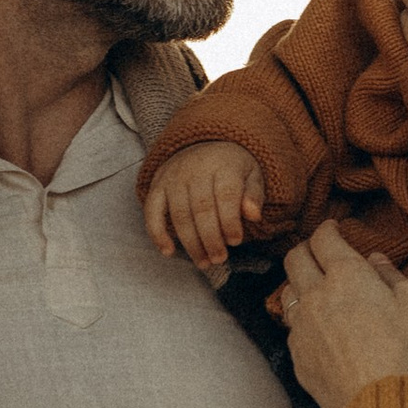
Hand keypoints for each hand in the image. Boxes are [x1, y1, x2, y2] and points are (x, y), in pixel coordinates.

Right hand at [143, 140, 264, 272]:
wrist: (204, 144)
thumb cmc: (232, 168)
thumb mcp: (252, 175)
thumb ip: (255, 195)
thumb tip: (253, 215)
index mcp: (223, 165)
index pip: (226, 196)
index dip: (230, 222)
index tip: (235, 241)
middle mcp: (195, 169)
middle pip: (201, 209)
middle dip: (211, 239)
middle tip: (219, 259)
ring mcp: (173, 178)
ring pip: (179, 215)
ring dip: (190, 243)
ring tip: (204, 262)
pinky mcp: (157, 186)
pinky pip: (152, 211)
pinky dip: (157, 233)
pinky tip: (168, 252)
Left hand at [276, 219, 407, 407]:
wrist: (379, 404)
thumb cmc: (405, 353)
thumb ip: (393, 276)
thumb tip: (377, 261)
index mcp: (347, 275)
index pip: (324, 239)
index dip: (328, 229)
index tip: (333, 228)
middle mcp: (316, 295)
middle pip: (295, 258)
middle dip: (306, 249)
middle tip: (319, 251)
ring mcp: (302, 326)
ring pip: (288, 292)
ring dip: (300, 284)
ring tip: (316, 288)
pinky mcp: (297, 355)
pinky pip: (294, 327)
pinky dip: (304, 320)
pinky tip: (320, 327)